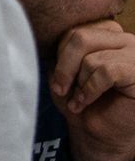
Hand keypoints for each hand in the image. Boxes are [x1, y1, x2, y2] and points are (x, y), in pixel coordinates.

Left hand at [51, 19, 134, 160]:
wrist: (100, 132)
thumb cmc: (81, 98)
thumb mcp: (64, 69)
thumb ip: (60, 50)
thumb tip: (35, 30)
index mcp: (106, 32)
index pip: (73, 28)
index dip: (60, 53)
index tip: (56, 77)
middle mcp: (124, 38)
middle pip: (80, 37)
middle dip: (64, 66)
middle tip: (60, 88)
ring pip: (91, 57)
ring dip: (78, 82)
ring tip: (77, 98)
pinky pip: (107, 72)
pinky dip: (90, 89)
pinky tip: (85, 102)